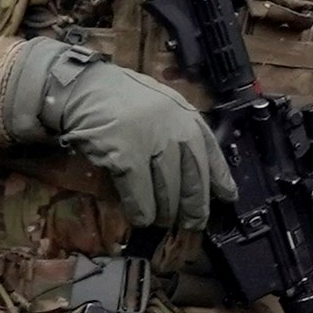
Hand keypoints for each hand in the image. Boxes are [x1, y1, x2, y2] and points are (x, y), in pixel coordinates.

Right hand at [7, 41, 218, 235]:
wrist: (83, 89)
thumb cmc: (122, 99)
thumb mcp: (161, 107)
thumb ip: (178, 131)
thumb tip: (193, 170)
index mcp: (187, 116)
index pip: (212, 153)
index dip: (221, 180)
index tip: (228, 198)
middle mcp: (175, 129)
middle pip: (192, 178)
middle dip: (194, 206)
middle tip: (193, 223)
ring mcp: (151, 142)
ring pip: (167, 189)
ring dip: (166, 211)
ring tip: (164, 221)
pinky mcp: (126, 156)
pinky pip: (139, 193)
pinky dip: (141, 210)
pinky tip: (141, 218)